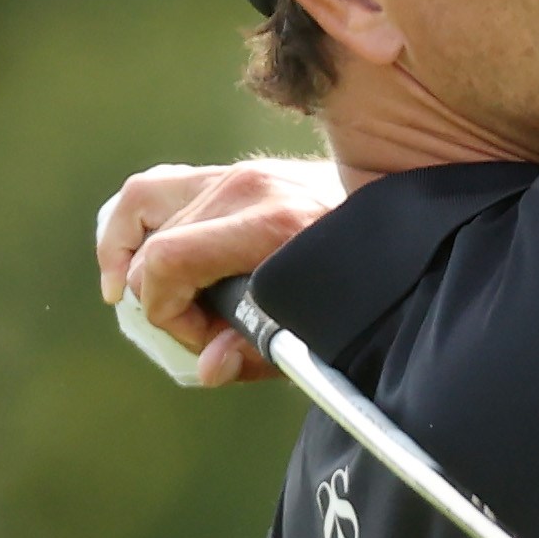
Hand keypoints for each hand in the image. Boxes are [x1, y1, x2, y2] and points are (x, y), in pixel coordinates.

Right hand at [93, 157, 359, 384]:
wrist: (405, 215)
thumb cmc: (366, 278)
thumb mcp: (319, 328)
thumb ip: (256, 352)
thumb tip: (207, 367)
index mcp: (271, 225)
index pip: (168, 261)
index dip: (167, 314)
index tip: (202, 341)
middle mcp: (247, 189)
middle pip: (154, 244)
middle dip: (161, 299)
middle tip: (196, 331)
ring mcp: (238, 172)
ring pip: (142, 203)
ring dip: (133, 256)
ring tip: (133, 294)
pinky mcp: (235, 171)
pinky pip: (160, 187)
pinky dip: (138, 223)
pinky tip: (134, 257)